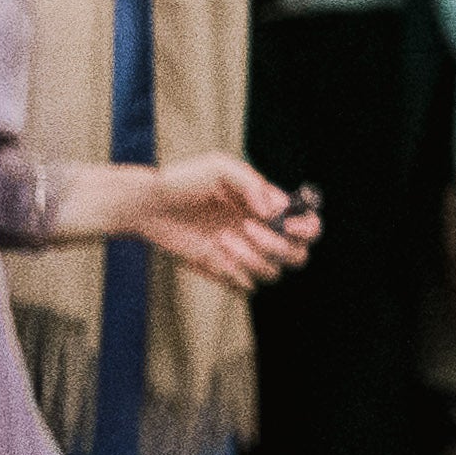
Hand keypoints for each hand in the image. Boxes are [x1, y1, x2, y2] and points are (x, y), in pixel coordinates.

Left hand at [137, 155, 320, 289]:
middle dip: (278, 245)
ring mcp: (245, 254)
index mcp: (269, 207)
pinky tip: (214, 253)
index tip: (289, 225)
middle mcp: (263, 233)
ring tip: (222, 239)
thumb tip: (276, 211)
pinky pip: (246, 286)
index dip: (308, 228)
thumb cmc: (183, 181)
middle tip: (248, 228)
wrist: (147, 205)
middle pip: (298, 255)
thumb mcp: (219, 168)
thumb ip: (252, 184)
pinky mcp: (224, 271)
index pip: (308, 225)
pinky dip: (235, 273)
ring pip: (274, 273)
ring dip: (252, 259)